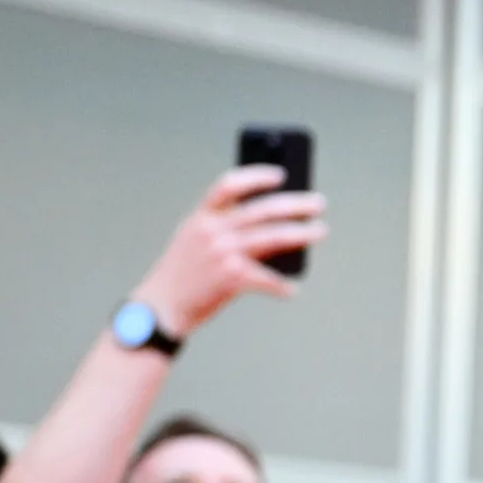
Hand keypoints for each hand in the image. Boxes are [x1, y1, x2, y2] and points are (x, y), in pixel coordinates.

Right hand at [130, 166, 327, 335]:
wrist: (162, 307)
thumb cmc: (182, 273)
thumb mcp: (192, 239)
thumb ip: (220, 225)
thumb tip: (270, 222)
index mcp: (202, 217)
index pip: (230, 185)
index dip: (256, 176)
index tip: (281, 175)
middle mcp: (213, 230)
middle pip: (263, 209)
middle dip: (296, 204)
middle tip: (319, 203)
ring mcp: (223, 252)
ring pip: (274, 237)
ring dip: (302, 234)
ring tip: (320, 231)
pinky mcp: (232, 277)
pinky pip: (267, 278)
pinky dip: (282, 285)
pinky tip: (292, 289)